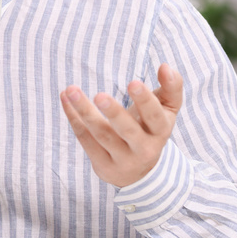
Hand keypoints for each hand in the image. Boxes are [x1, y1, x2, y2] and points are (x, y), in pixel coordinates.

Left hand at [59, 63, 183, 187]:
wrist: (140, 171)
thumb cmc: (150, 128)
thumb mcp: (166, 110)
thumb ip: (171, 87)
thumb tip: (166, 66)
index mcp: (160, 131)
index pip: (154, 116)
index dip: (145, 100)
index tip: (133, 82)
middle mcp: (143, 148)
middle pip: (128, 130)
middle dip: (114, 113)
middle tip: (100, 96)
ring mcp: (122, 159)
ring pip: (101, 134)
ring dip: (85, 111)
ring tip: (71, 90)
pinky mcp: (103, 166)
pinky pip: (86, 140)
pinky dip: (74, 118)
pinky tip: (65, 99)